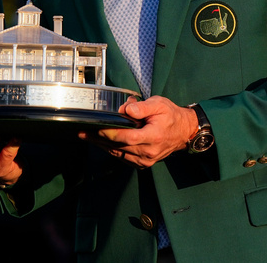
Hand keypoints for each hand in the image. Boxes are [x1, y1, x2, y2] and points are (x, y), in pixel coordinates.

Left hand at [79, 96, 197, 167]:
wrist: (184, 132)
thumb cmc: (171, 116)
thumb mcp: (159, 104)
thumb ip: (142, 107)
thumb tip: (126, 109)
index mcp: (153, 136)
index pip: (127, 137)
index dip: (109, 134)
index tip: (95, 128)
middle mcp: (149, 151)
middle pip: (119, 147)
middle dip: (99, 139)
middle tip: (82, 132)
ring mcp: (146, 160)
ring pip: (119, 154)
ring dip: (102, 146)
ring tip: (86, 137)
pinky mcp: (144, 163)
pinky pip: (124, 158)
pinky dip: (112, 151)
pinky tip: (101, 144)